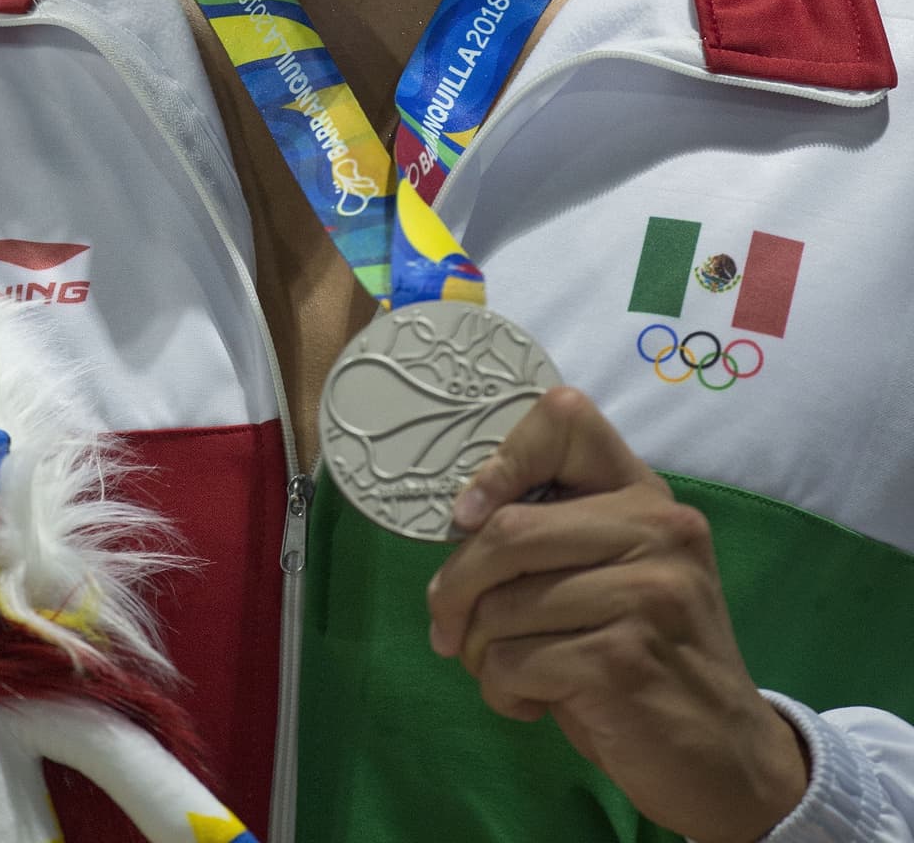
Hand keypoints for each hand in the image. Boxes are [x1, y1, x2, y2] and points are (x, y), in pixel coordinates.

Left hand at [426, 386, 810, 842]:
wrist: (728, 757)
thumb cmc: (649, 657)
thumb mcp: (617, 575)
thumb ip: (558, 536)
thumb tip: (458, 523)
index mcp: (646, 495)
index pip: (565, 418)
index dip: (501, 459)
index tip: (467, 516)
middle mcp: (656, 529)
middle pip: (508, 529)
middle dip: (455, 587)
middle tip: (447, 628)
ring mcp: (646, 594)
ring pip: (502, 606)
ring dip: (479, 651)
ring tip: (507, 673)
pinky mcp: (623, 662)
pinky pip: (514, 663)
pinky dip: (502, 690)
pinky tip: (535, 703)